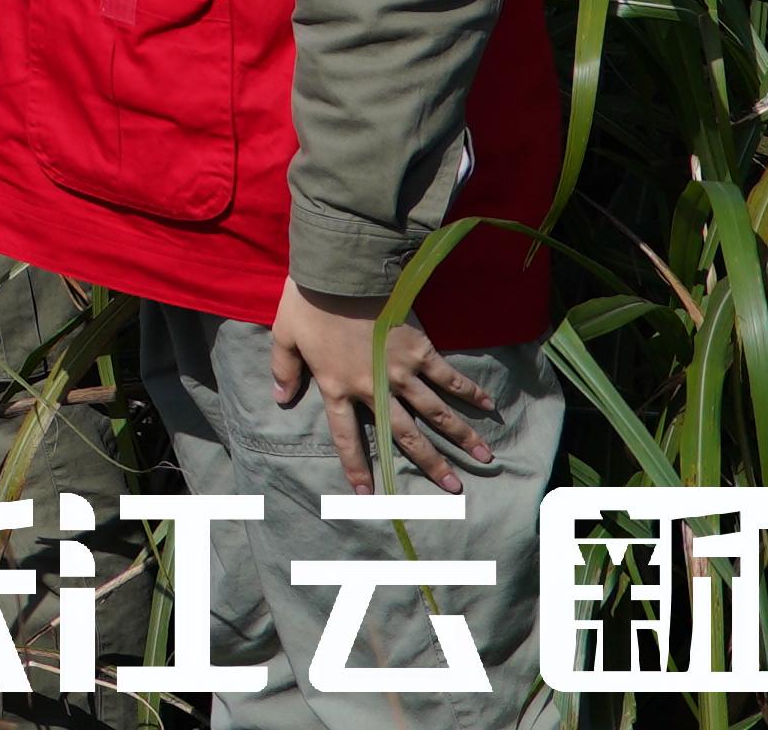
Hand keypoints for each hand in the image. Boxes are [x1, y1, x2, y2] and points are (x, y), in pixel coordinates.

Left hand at [262, 285, 498, 487]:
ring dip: (460, 436)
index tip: (369, 494)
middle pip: (405, 434)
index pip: (347, 436)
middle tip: (453, 487)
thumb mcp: (284, 336)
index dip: (356, 466)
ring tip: (483, 457)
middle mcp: (373, 387)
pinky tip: (488, 407)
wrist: (338, 272)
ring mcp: (401, 370)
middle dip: (430, 462)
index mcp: (338, 386)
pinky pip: (448, 376)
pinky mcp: (420, 350)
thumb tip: (280, 398)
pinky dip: (470, 391)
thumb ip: (284, 370)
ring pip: (436, 412)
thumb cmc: (308, 302)